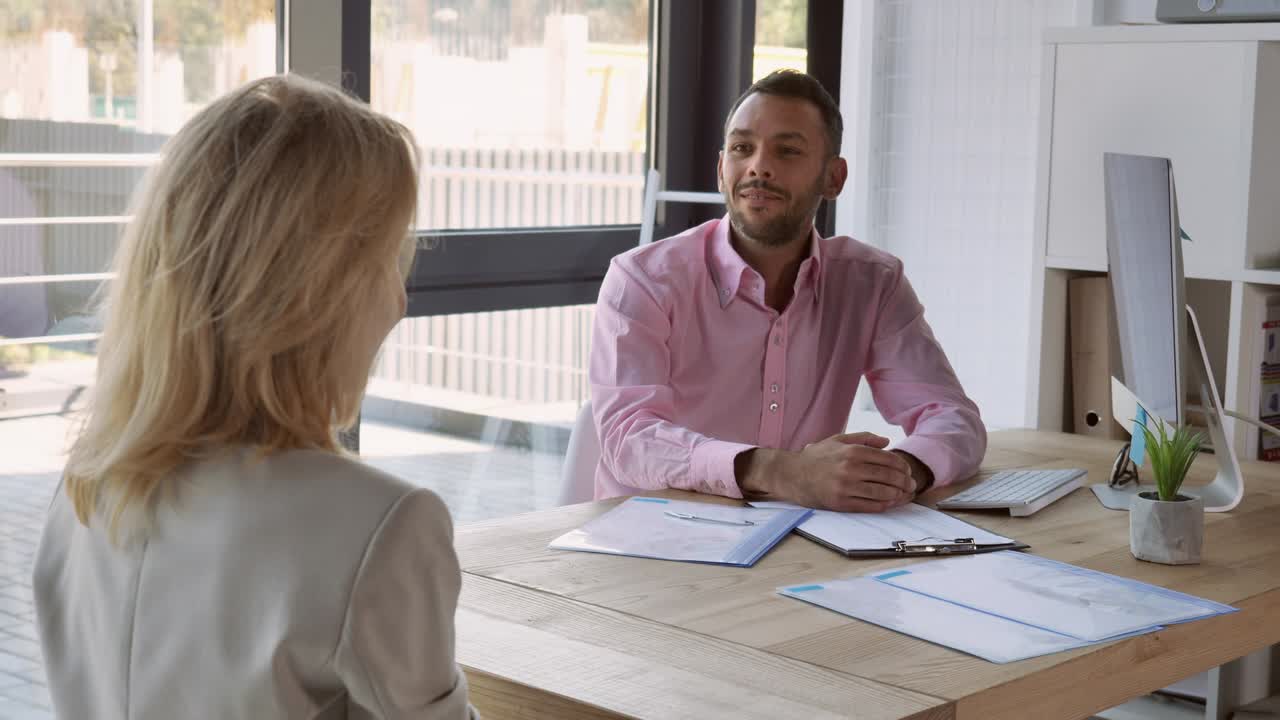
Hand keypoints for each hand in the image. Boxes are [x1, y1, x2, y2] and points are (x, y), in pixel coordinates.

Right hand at [737, 432, 916, 512]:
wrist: (792, 474)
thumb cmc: (816, 457)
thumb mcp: (838, 439)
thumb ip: (864, 438)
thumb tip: (887, 442)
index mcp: (852, 451)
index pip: (888, 459)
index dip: (902, 466)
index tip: (907, 471)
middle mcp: (850, 469)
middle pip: (889, 476)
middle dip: (904, 482)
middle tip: (911, 485)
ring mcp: (846, 487)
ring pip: (883, 493)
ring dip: (898, 495)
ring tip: (904, 495)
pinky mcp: (841, 503)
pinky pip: (870, 506)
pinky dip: (884, 505)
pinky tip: (889, 503)